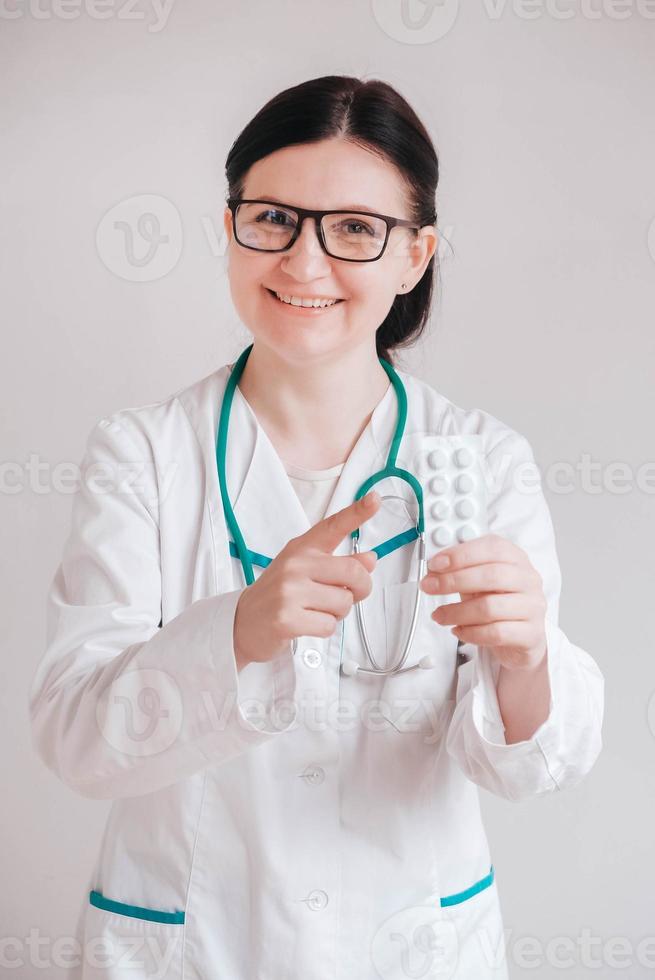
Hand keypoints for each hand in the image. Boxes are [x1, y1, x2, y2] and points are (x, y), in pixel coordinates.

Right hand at [233, 491, 380, 668]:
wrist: (242, 622)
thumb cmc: (278, 594)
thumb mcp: (306, 571)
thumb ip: (338, 564)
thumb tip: (370, 559)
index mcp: (301, 548)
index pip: (333, 526)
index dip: (357, 512)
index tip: (374, 499)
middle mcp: (295, 564)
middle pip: (353, 572)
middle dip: (360, 590)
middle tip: (347, 596)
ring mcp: (289, 590)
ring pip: (344, 602)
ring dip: (337, 613)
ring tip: (315, 610)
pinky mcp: (287, 618)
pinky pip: (329, 625)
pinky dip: (324, 629)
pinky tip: (306, 623)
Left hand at [420, 533, 547, 671]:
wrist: (521, 637)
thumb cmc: (498, 602)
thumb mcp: (479, 580)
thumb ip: (460, 571)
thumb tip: (433, 570)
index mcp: (515, 558)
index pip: (492, 548)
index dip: (460, 555)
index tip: (435, 565)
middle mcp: (528, 579)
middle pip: (491, 576)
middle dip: (453, 581)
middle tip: (429, 587)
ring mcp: (532, 607)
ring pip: (490, 607)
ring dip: (456, 611)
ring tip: (439, 615)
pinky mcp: (531, 634)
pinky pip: (496, 633)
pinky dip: (470, 632)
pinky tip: (458, 630)